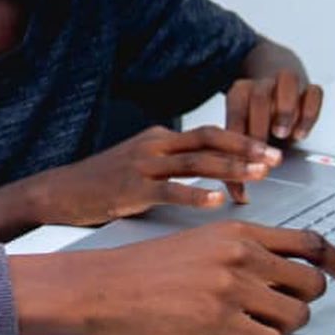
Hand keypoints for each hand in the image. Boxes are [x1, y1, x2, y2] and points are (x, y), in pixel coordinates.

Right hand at [12, 221, 334, 334]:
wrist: (103, 286)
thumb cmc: (143, 269)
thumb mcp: (198, 243)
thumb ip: (241, 252)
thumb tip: (279, 274)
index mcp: (236, 231)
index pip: (307, 241)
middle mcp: (240, 255)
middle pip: (310, 282)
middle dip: (301, 302)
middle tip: (276, 312)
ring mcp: (231, 288)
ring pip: (295, 316)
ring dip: (278, 328)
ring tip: (248, 328)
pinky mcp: (219, 322)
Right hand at [24, 125, 281, 226]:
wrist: (60, 192)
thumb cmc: (102, 183)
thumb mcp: (140, 165)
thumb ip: (174, 166)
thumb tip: (211, 175)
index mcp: (159, 138)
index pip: (208, 133)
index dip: (241, 138)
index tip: (268, 148)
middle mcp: (154, 146)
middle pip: (208, 141)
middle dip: (245, 148)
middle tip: (275, 157)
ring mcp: (142, 166)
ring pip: (195, 162)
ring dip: (230, 167)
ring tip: (257, 175)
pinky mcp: (131, 189)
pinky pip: (170, 190)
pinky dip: (196, 194)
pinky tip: (217, 201)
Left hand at [224, 69, 322, 202]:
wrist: (274, 86)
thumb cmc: (256, 117)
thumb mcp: (242, 132)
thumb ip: (236, 158)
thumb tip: (238, 194)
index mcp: (239, 93)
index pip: (235, 115)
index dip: (238, 142)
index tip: (245, 168)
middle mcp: (261, 85)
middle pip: (258, 97)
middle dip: (260, 127)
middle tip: (265, 153)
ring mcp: (285, 84)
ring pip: (286, 83)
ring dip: (284, 110)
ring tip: (283, 135)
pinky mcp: (307, 88)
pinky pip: (313, 92)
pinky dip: (309, 112)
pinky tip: (302, 133)